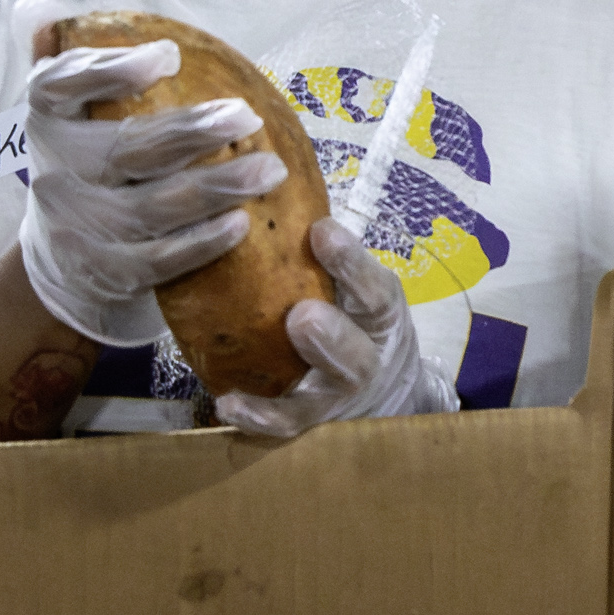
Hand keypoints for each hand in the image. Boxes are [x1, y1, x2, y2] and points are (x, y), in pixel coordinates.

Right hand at [17, 28, 279, 347]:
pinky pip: (156, 259)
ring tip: (268, 170)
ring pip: (147, 208)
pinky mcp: (106, 271)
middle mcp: (54, 172)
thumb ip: (74, 65)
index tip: (169, 56)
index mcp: (48, 120)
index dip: (110, 70)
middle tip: (246, 117)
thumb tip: (37, 8)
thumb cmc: (92, 169)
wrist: (66, 262)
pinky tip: (240, 223)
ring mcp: (78, 228)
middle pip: (124, 149)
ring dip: (212, 187)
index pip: (60, 86)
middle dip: (189, 132)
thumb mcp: (71, 116)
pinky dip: (199, 243)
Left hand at [213, 219, 457, 438]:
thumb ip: (330, 259)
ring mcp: (338, 396)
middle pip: (357, 357)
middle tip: (302, 316)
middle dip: (332, 338)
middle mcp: (367, 359)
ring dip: (285, 392)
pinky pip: (285, 425)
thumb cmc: (359, 320)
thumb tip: (273, 189)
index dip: (353, 264)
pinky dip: (259, 417)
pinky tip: (228, 402)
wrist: (385, 391)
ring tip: (254, 375)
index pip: (375, 291)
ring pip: (322, 399)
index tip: (323, 231)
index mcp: (380, 315)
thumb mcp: (361, 287)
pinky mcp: (309, 421)